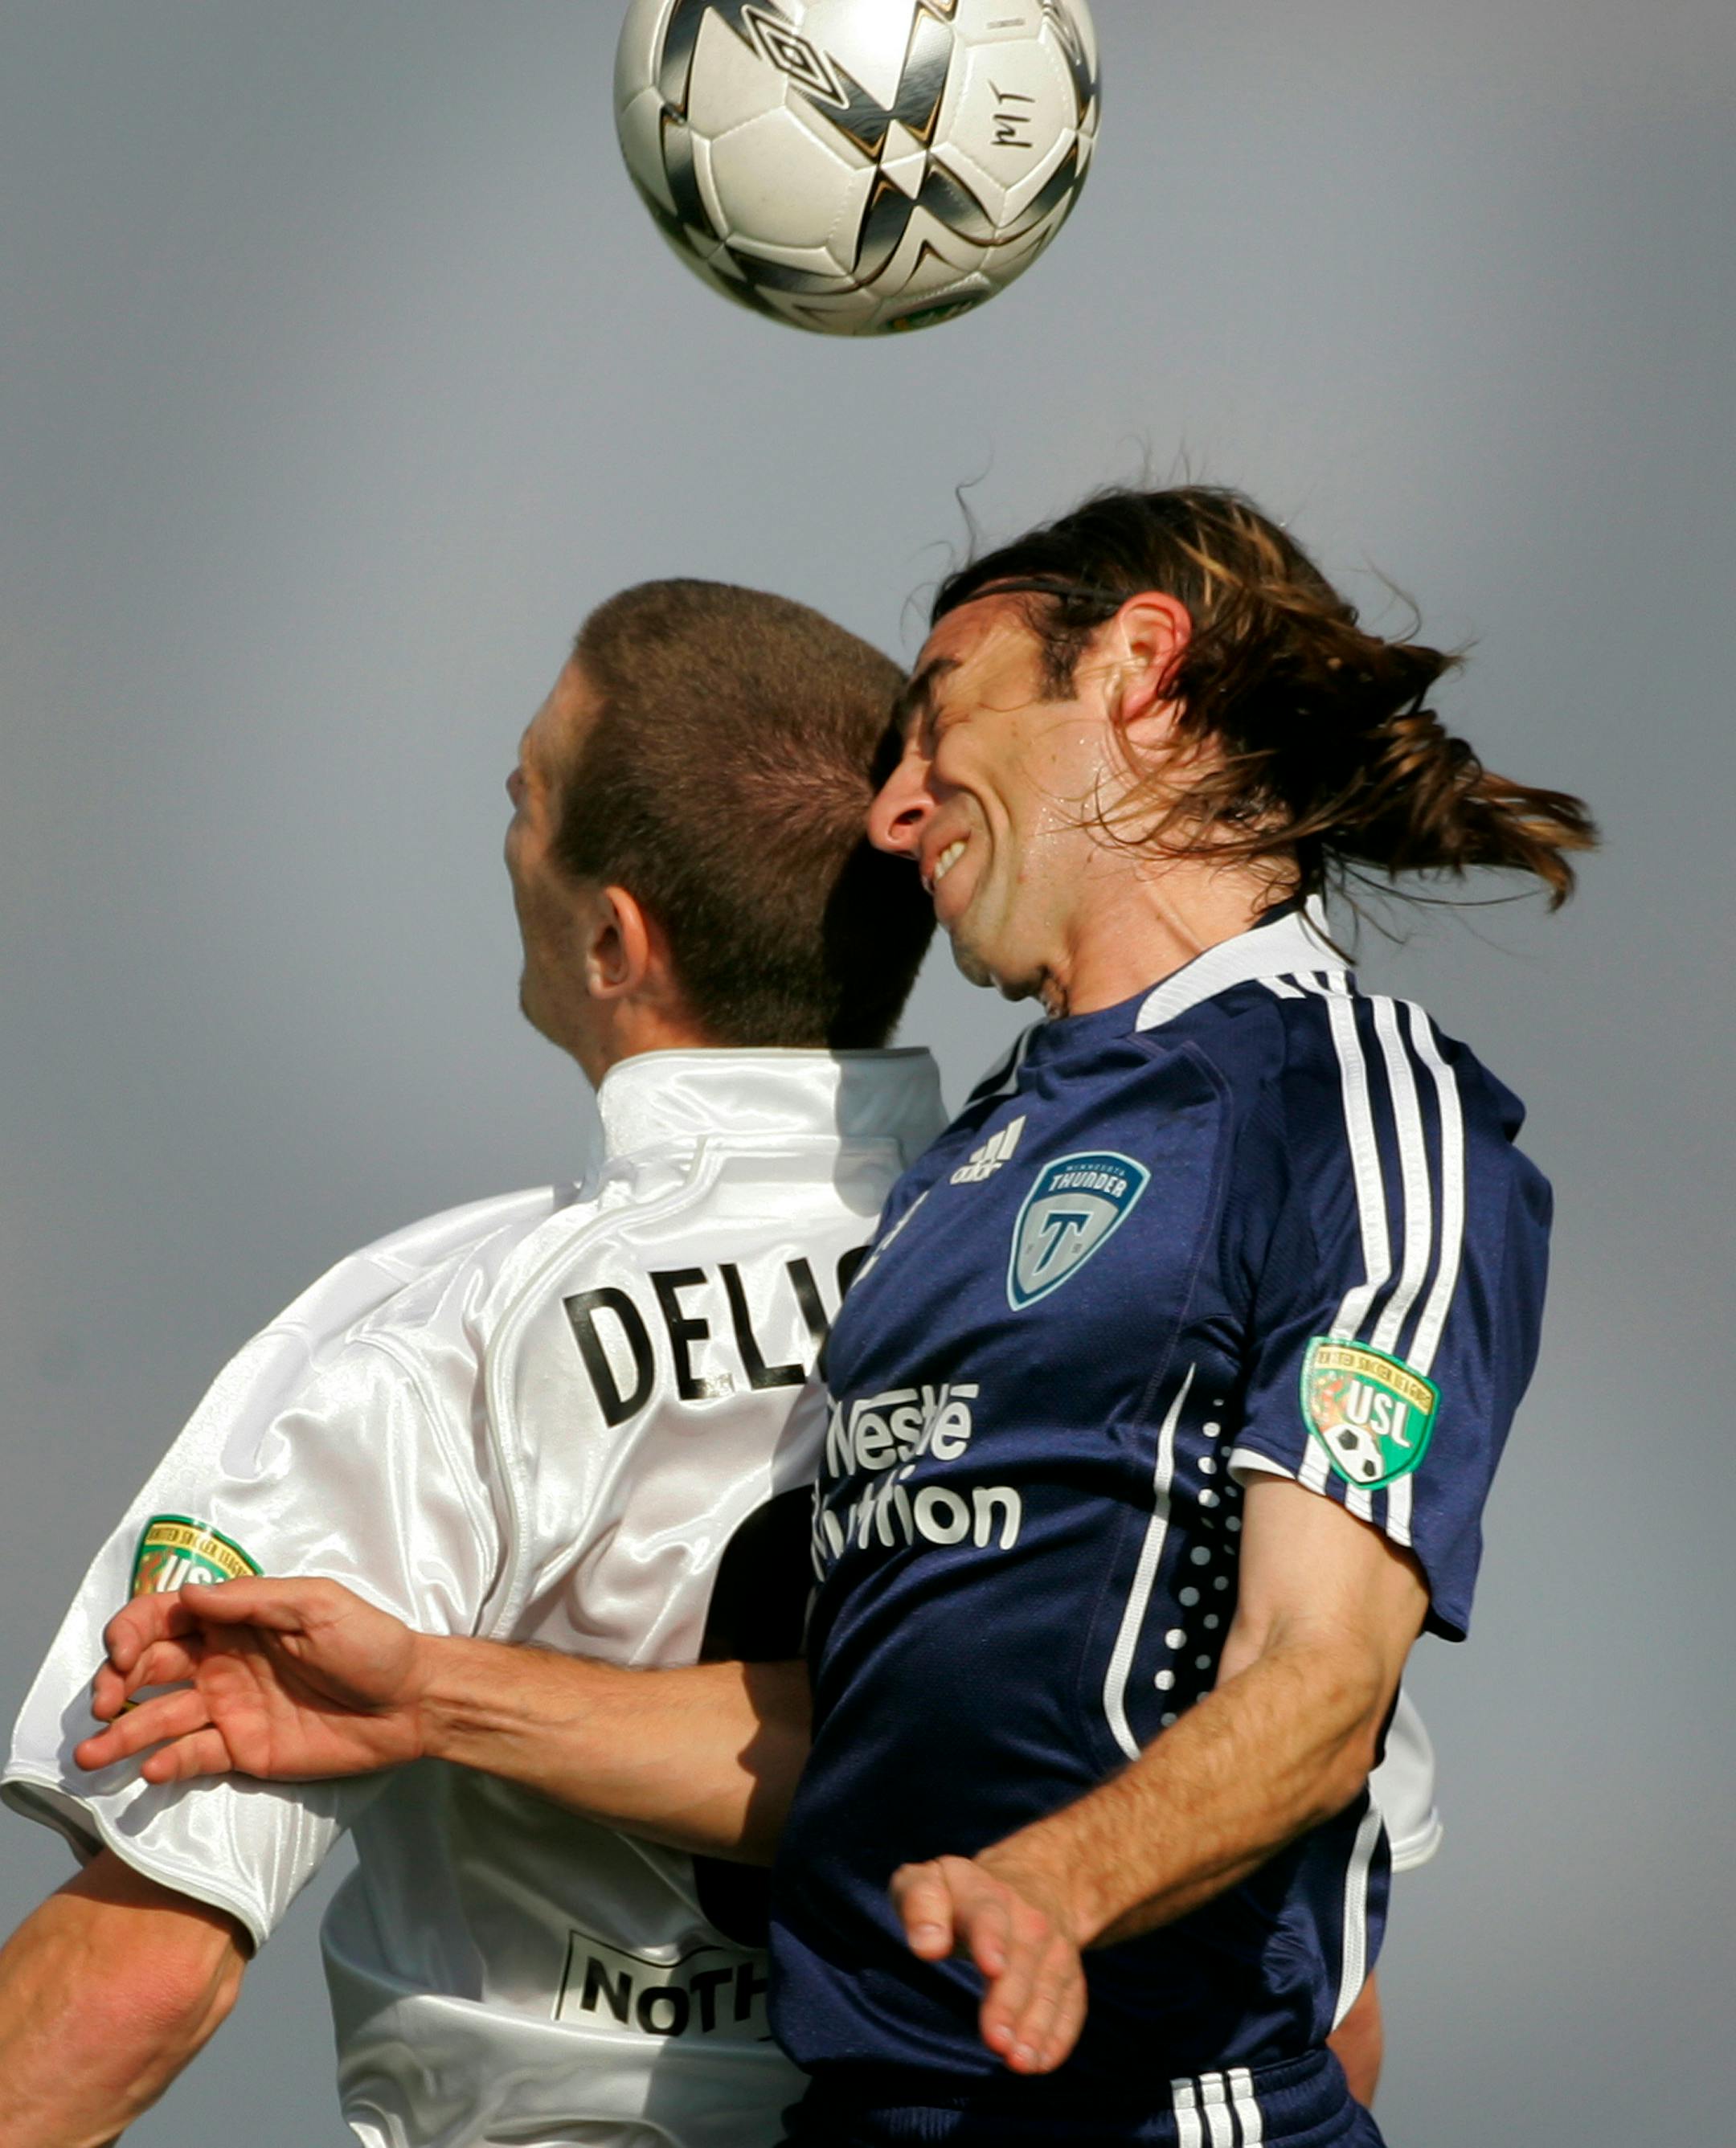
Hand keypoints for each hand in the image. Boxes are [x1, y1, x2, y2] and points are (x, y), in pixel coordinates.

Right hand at [76, 1576, 430, 1784]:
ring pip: (159, 1718)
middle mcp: (220, 1661)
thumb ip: (253, 1599)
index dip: (132, 1632)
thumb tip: (190, 1595)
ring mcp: (227, 1707)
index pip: (165, 1617)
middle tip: (103, 1705)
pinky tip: (153, 1769)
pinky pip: (193, 1756)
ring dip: (121, 1734)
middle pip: (149, 1669)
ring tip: (91, 1756)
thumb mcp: (318, 1605)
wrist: (410, 1703)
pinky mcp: (241, 1749)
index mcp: (235, 1618)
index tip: (123, 1654)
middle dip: (114, 1684)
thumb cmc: (371, 1642)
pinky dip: (166, 1762)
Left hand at [890, 1845, 1087, 2074]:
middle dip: (1010, 2001)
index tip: (990, 1968)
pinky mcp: (1069, 1974)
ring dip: (1036, 2026)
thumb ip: (918, 1901)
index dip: (991, 1940)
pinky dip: (1059, 2034)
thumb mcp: (928, 1880)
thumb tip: (927, 1946)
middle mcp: (1027, 1918)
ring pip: (1049, 1986)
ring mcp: (1054, 1947)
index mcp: (985, 1892)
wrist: (1032, 1880)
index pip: (989, 1914)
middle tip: (996, 2041)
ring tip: (1019, 2062)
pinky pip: (1071, 2004)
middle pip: (1022, 1959)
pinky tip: (1042, 2062)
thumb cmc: (958, 1894)